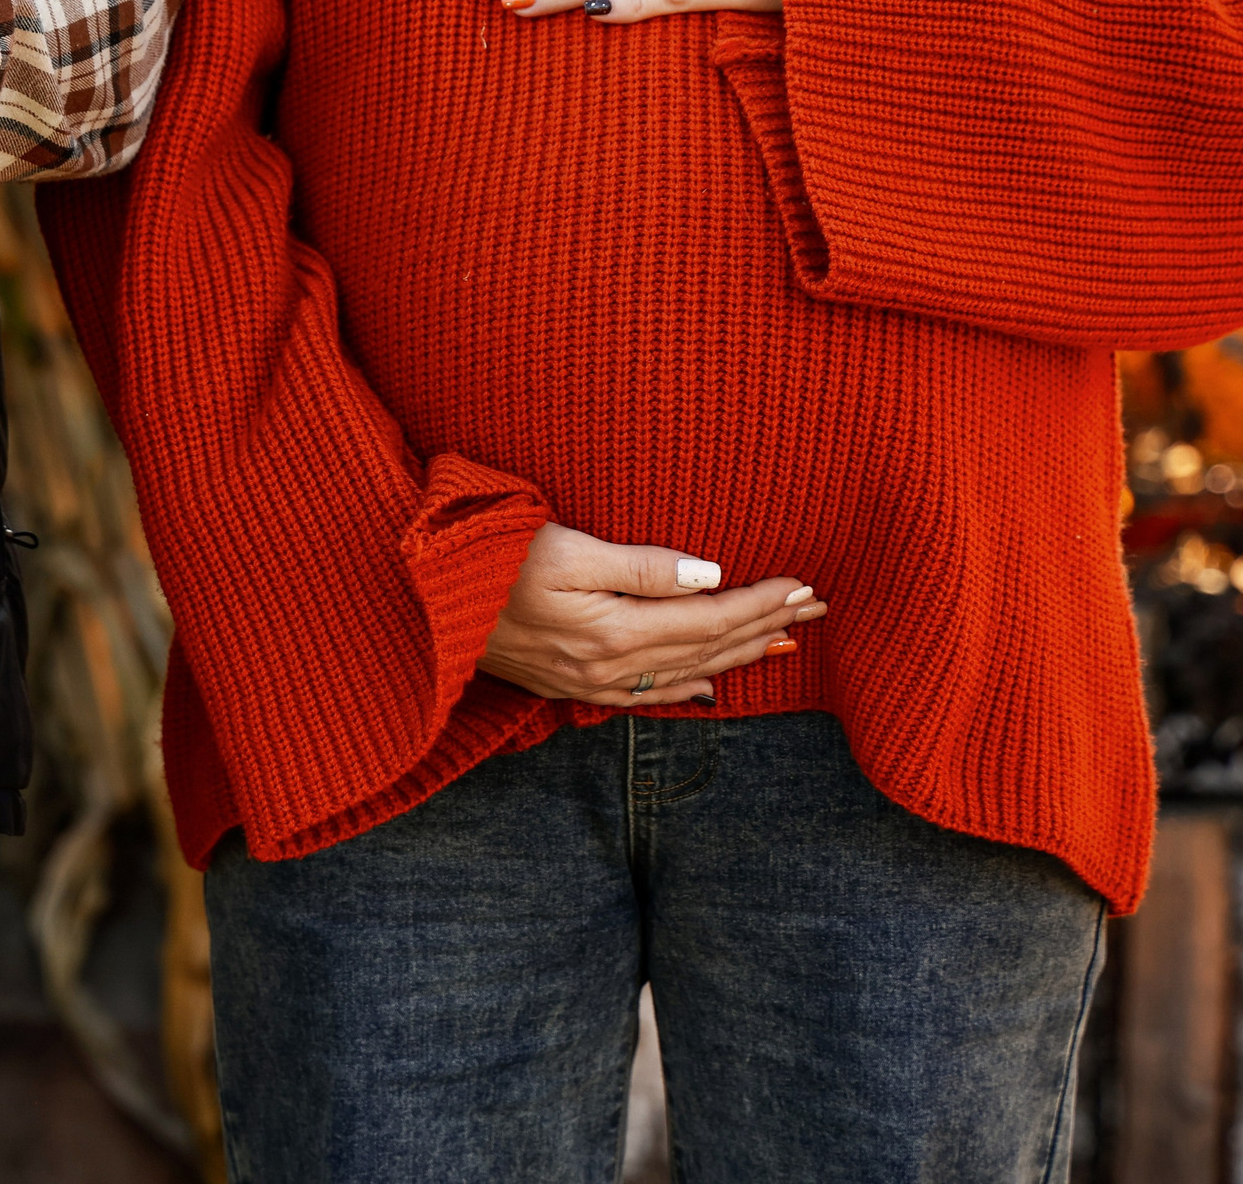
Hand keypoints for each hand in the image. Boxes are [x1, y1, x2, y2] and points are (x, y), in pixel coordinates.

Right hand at [479, 523, 826, 706]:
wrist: (424, 606)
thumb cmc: (489, 561)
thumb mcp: (563, 547)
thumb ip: (640, 564)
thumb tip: (709, 575)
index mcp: (614, 631)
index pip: (709, 618)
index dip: (761, 603)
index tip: (805, 585)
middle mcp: (609, 668)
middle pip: (707, 649)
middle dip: (766, 628)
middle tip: (817, 609)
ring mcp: (589, 683)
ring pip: (685, 673)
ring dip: (739, 657)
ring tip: (785, 643)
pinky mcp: (570, 686)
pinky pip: (646, 695)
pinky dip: (687, 688)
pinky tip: (710, 686)